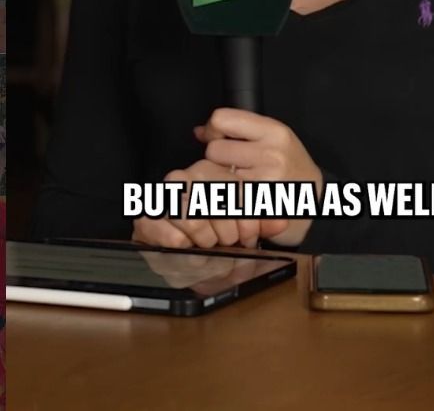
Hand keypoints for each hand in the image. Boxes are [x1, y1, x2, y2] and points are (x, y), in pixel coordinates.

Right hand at [132, 158, 286, 249]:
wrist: (194, 265)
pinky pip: (156, 221)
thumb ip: (264, 223)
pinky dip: (173, 236)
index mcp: (213, 175)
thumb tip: (280, 222)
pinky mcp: (146, 220)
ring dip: (203, 232)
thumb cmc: (223, 243)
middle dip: (225, 224)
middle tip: (229, 242)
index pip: (229, 182)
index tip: (249, 234)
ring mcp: (164, 199)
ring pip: (186, 206)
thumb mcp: (248, 230)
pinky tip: (184, 245)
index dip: (242, 211)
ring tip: (208, 244)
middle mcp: (187, 180)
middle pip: (208, 191)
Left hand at [195, 107, 322, 246]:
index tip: (218, 137)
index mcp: (274, 131)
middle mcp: (271, 154)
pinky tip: (238, 197)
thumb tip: (200, 131)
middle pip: (214, 149)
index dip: (214, 129)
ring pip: (215, 175)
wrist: (315, 202)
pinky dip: (225, 198)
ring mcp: (264, 182)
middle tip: (232, 165)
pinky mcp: (256, 207)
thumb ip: (239, 130)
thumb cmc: (292, 168)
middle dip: (217, 158)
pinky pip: (223, 198)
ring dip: (219, 180)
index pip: (223, 119)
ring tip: (237, 181)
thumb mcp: (275, 138)